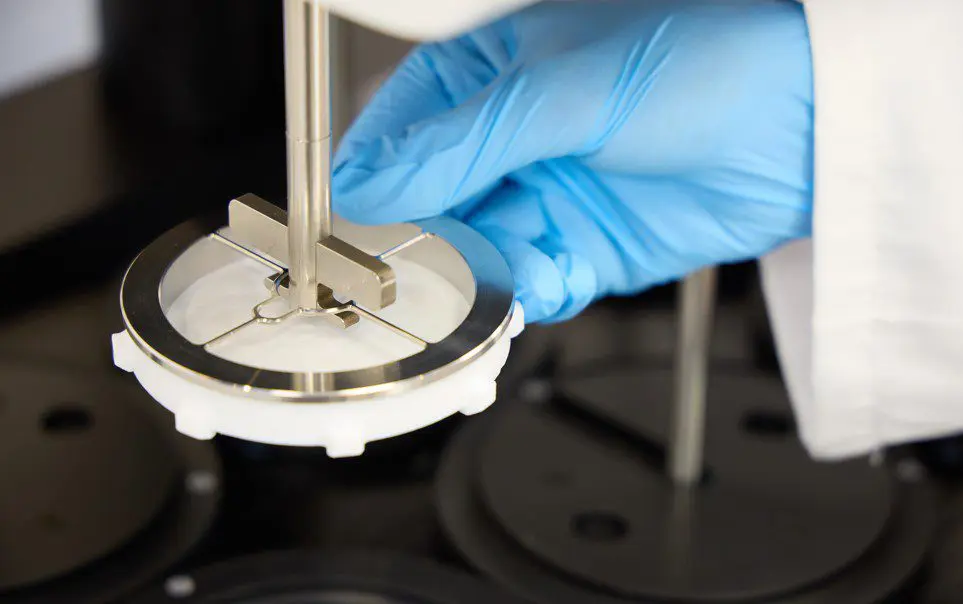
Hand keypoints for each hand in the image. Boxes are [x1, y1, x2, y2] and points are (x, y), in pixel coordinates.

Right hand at [333, 0, 813, 321]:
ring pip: (475, 255)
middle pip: (428, 207)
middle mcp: (505, 141)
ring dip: (480, 277)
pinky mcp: (580, 250)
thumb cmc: (702, 61)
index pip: (396, 134)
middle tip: (415, 273)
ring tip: (495, 280)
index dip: (369, 183)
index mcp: (486, 77)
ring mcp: (542, 197)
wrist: (806, 122)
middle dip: (423, 245)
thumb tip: (372, 184)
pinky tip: (550, 281)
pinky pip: (530, 284)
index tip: (347, 229)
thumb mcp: (565, 90)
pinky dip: (531, 293)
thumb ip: (463, 143)